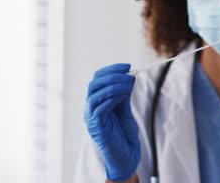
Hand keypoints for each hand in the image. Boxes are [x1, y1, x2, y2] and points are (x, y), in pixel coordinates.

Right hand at [84, 63, 139, 180]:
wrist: (126, 154)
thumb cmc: (124, 132)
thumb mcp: (125, 108)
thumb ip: (124, 94)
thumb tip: (129, 76)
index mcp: (96, 101)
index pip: (98, 79)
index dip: (111, 70)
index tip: (128, 66)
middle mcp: (90, 108)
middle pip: (94, 84)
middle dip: (112, 75)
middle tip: (129, 75)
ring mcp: (91, 117)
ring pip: (95, 94)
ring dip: (113, 85)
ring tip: (129, 84)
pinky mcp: (96, 126)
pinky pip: (99, 107)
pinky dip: (111, 98)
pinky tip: (123, 95)